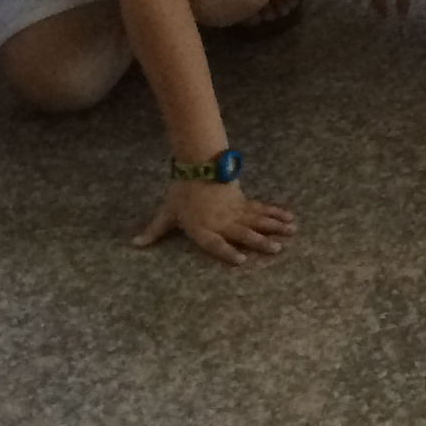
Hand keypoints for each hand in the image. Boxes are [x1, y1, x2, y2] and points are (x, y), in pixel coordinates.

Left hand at [133, 175, 297, 267]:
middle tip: (277, 248)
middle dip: (261, 240)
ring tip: (291, 231)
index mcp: (203, 228)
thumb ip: (154, 232)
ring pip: (258, 219)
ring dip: (275, 225)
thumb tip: (134, 244)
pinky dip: (276, 212)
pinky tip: (289, 216)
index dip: (228, 251)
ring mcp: (235, 211)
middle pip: (244, 232)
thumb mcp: (166, 214)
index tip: (241, 260)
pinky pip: (262, 209)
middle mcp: (222, 221)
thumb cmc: (181, 195)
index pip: (216, 243)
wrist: (196, 166)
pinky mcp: (243, 201)